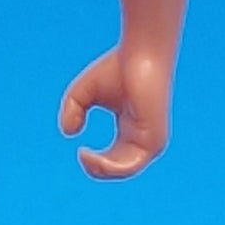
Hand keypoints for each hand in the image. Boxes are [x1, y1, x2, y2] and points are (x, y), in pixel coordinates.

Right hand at [58, 47, 169, 179]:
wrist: (143, 55)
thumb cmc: (117, 68)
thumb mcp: (82, 94)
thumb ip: (72, 112)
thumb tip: (70, 133)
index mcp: (131, 130)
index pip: (114, 159)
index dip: (95, 162)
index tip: (81, 151)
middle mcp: (142, 138)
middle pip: (118, 167)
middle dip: (97, 168)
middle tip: (83, 156)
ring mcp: (151, 140)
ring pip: (125, 170)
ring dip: (101, 169)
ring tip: (86, 158)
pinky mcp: (155, 140)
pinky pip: (131, 165)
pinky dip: (110, 167)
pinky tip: (94, 156)